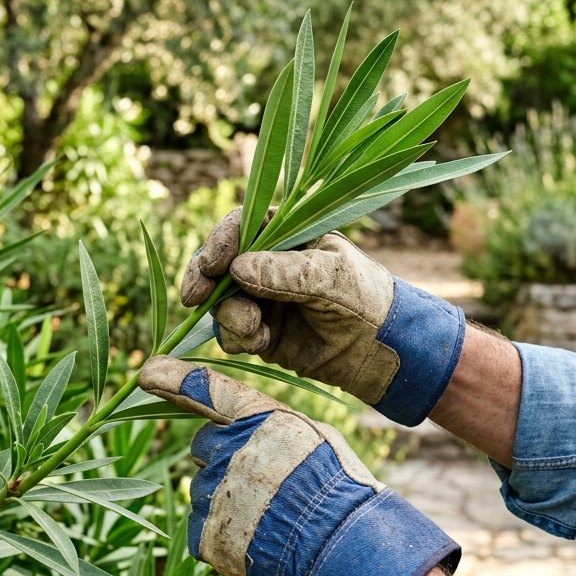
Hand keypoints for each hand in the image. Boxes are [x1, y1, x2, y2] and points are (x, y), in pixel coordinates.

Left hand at [140, 355, 459, 575]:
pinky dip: (220, 535)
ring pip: (201, 488)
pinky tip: (255, 539)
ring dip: (224, 499)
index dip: (176, 379)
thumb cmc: (338, 489)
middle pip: (204, 445)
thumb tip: (233, 425)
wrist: (345, 550)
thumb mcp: (316, 438)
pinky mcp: (208, 534)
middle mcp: (233, 450)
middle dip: (223, 458)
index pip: (210, 391)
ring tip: (268, 517)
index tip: (147, 372)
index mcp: (262, 420)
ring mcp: (218, 493)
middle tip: (263, 483)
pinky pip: (200, 527)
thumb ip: (268, 426)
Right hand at [180, 209, 464, 424]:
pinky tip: (261, 342)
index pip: (241, 226)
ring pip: (219, 302)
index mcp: (285, 235)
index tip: (213, 264)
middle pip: (217, 264)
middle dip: (204, 280)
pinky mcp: (257, 331)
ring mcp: (257, 298)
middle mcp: (264, 264)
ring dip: (228, 316)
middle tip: (196, 297)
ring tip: (255, 329)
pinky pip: (229, 332)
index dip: (220, 242)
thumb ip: (288, 273)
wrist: (378, 349)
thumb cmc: (364, 297)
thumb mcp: (332, 277)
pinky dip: (238, 338)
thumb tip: (238, 270)